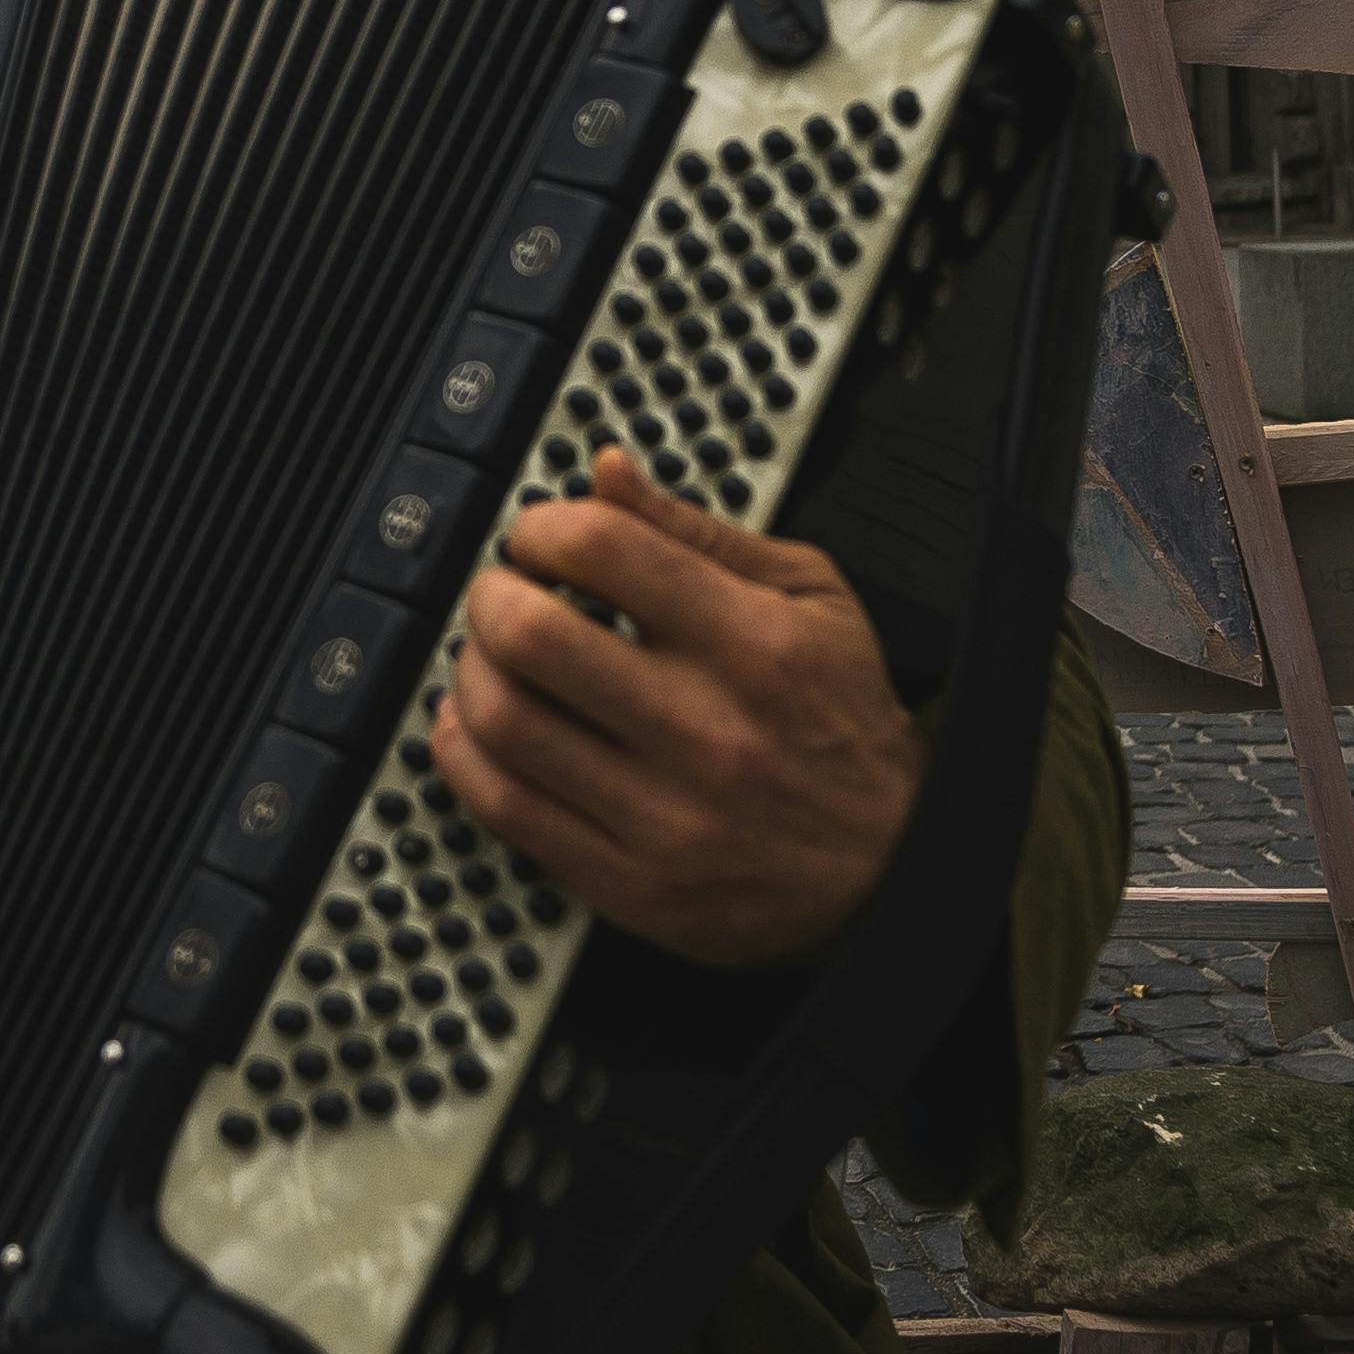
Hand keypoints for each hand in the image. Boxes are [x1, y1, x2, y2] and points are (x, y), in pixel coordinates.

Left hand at [431, 443, 924, 966]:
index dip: (543, 528)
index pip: (602, 550)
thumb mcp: (808, 595)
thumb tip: (607, 472)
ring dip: (470, 670)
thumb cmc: (843, 720)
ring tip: (489, 656)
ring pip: (505, 721)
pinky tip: (475, 727)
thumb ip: (697, 532)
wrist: (889, 861)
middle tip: (501, 592)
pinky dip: (464, 753)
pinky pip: (506, 807)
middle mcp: (705, 728)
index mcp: (751, 641)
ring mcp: (662, 813)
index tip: (537, 537)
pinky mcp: (628, 881)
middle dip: (492, 595)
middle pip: (532, 635)